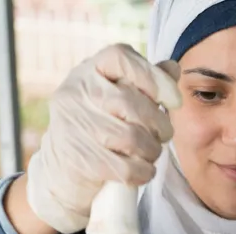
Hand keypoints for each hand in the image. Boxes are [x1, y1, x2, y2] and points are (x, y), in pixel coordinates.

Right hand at [26, 44, 179, 233]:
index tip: (173, 100)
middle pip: (133, 103)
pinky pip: (126, 167)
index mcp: (89, 71)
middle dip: (160, 125)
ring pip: (133, 138)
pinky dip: (143, 172)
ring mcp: (74, 126)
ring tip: (150, 152)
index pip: (121, 57)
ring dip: (152, 151)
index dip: (153, 77)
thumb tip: (173, 69)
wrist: (62, 168)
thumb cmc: (98, 127)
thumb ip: (145, 82)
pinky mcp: (79, 159)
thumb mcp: (117, 97)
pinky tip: (142, 170)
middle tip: (162, 135)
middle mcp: (76, 93)